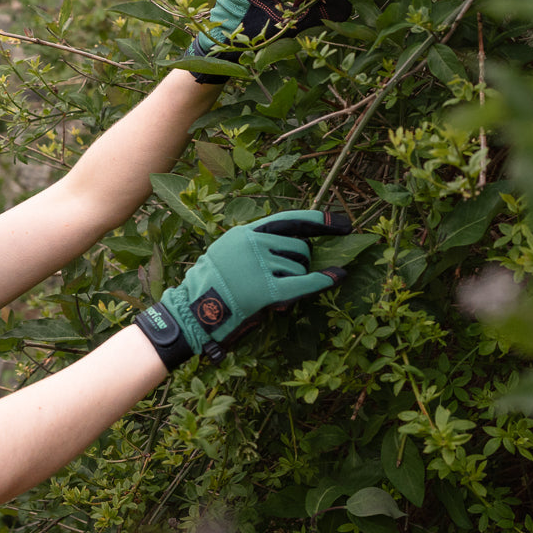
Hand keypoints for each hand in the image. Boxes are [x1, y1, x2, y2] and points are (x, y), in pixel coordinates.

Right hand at [134, 209, 351, 367]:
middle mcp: (253, 245)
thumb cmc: (209, 286)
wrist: (191, 311)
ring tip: (277, 292)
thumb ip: (253, 246)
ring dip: (298, 278)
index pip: (289, 221)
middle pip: (299, 247)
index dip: (318, 222)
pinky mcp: (266, 291)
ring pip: (299, 266)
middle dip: (302, 262)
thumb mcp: (226, 253)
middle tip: (291, 276)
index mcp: (244, 234)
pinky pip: (304, 283)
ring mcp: (260, 267)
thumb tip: (292, 248)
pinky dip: (324, 280)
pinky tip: (339, 276)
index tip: (341, 224)